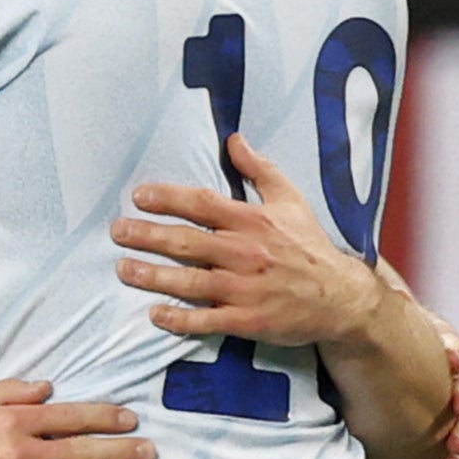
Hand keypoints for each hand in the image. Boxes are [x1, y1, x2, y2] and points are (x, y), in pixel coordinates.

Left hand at [112, 133, 382, 347]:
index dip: (168, 199)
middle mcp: (246, 252)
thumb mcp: (290, 199)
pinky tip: (155, 314)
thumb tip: (233, 139)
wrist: (341, 297)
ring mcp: (246, 288)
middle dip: (148, 236)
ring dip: (154, 276)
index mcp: (252, 220)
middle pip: (188, 242)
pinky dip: (180, 318)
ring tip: (123, 269)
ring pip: (191, 281)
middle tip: (117, 231)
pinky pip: (208, 319)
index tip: (139, 197)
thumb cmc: (309, 245)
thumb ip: (259, 169)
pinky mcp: (248, 319)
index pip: (202, 204)